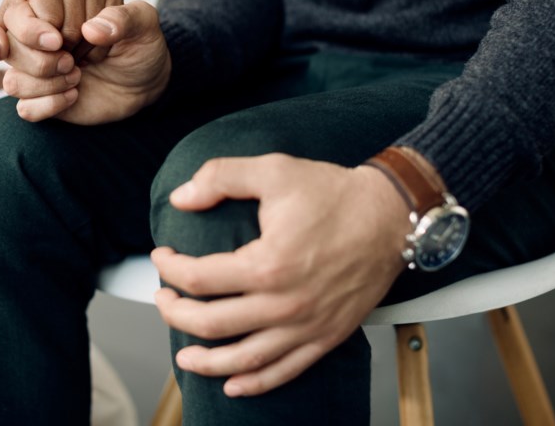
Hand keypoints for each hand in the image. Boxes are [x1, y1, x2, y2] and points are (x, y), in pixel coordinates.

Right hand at [0, 0, 170, 123]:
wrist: (143, 84)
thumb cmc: (138, 46)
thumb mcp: (145, 25)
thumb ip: (125, 17)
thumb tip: (91, 29)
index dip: (54, 19)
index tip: (80, 33)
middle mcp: (35, 19)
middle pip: (8, 32)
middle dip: (44, 54)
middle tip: (71, 58)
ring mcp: (29, 57)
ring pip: (11, 77)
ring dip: (48, 81)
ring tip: (76, 75)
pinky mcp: (33, 91)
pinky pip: (23, 105)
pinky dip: (50, 104)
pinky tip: (73, 95)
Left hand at [151, 153, 410, 396]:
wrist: (392, 216)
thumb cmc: (333, 193)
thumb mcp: (273, 170)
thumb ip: (221, 177)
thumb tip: (180, 198)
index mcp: (267, 264)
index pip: (198, 279)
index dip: (170, 269)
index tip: (162, 256)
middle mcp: (285, 303)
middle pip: (211, 324)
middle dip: (176, 314)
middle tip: (162, 300)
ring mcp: (307, 325)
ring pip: (243, 358)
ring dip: (206, 361)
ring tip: (183, 356)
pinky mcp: (327, 336)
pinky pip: (285, 371)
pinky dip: (256, 382)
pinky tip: (233, 385)